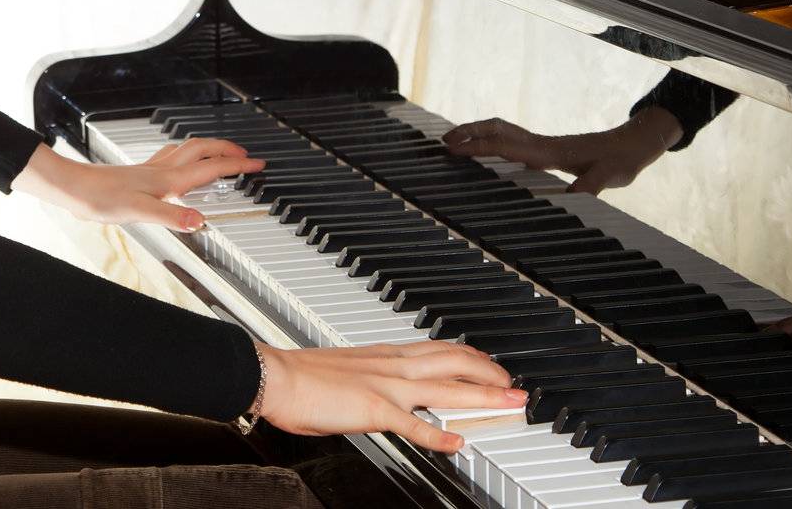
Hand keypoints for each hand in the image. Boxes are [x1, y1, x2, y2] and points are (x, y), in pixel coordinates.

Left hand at [10, 137, 265, 232]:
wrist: (74, 188)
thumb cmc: (100, 198)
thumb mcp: (139, 212)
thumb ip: (172, 216)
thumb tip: (200, 221)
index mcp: (169, 180)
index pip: (211, 168)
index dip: (237, 164)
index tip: (258, 163)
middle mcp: (163, 170)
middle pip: (203, 150)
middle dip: (228, 149)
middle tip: (247, 155)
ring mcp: (151, 169)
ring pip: (188, 150)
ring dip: (209, 148)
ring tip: (221, 153)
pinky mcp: (140, 173)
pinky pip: (171, 157)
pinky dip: (185, 156)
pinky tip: (178, 165)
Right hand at [255, 339, 524, 451]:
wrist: (276, 375)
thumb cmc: (302, 375)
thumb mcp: (346, 369)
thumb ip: (370, 378)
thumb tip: (379, 390)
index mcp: (385, 355)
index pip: (439, 349)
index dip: (470, 357)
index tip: (490, 365)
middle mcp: (392, 365)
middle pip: (454, 362)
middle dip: (490, 373)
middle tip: (514, 383)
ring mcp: (386, 386)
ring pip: (446, 387)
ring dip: (482, 395)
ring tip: (508, 402)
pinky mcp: (374, 408)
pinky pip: (414, 424)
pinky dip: (440, 434)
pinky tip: (458, 442)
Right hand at [441, 107, 682, 194]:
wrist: (634, 143)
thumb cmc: (622, 159)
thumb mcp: (610, 176)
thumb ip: (591, 185)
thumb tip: (573, 198)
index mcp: (548, 151)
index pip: (505, 144)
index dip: (477, 146)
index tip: (452, 148)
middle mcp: (541, 145)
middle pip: (497, 130)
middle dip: (468, 133)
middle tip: (443, 142)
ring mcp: (543, 145)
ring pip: (502, 132)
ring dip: (478, 134)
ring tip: (455, 143)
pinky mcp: (547, 149)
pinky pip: (511, 141)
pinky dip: (492, 141)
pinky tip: (488, 152)